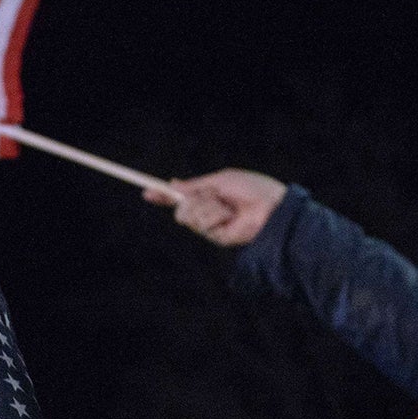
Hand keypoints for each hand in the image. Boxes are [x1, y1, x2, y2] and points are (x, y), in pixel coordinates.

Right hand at [144, 168, 287, 246]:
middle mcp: (206, 213)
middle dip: (191, 200)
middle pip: (180, 210)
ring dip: (206, 206)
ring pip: (187, 217)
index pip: (179, 198)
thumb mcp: (220, 181)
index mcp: (207, 197)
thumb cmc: (252, 188)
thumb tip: (173, 184)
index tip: (146, 192)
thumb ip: (195, 185)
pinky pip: (202, 223)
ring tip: (227, 206)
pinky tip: (230, 216)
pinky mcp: (215, 237)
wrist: (270, 206)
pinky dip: (215, 214)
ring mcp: (210, 227)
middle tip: (211, 195)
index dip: (162, 196)